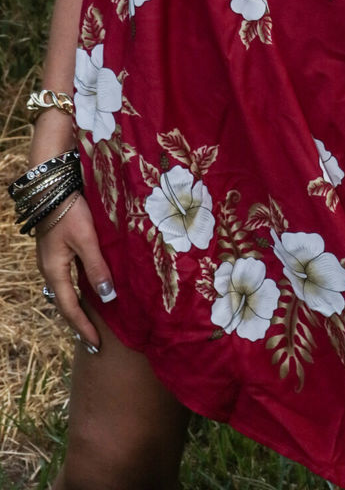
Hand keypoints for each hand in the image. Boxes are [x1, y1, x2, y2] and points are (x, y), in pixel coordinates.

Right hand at [36, 194, 114, 350]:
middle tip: (93, 342)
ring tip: (91, 323)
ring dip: (78, 308)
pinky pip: (67, 279)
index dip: (83, 327)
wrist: (52, 188)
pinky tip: (88, 292)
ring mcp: (51, 260)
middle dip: (79, 323)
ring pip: (65, 292)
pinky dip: (77, 292)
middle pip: (65, 304)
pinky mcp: (56, 251)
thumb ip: (96, 267)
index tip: (96, 345)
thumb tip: (107, 297)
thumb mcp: (86, 239)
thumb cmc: (70, 211)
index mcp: (54, 271)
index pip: (70, 308)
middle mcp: (49, 270)